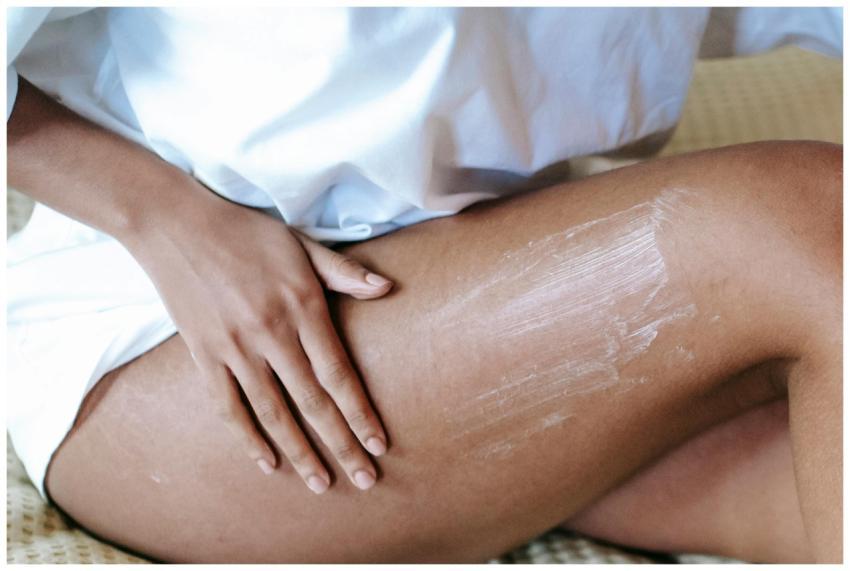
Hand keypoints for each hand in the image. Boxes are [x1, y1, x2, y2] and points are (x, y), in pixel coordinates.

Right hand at [125, 189, 391, 493]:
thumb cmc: (247, 232)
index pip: (339, 374)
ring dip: (300, 453)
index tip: (378, 444)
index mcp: (302, 307)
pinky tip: (267, 463)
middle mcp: (271, 334)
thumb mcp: (301, 244)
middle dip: (342, 445)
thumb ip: (342, 271)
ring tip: (321, 483)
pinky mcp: (203, 355)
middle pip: (313, 403)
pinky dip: (248, 437)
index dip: (360, 413)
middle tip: (364, 479)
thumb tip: (386, 289)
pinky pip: (228, 406)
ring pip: (273, 413)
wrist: (177, 225)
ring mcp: (234, 348)